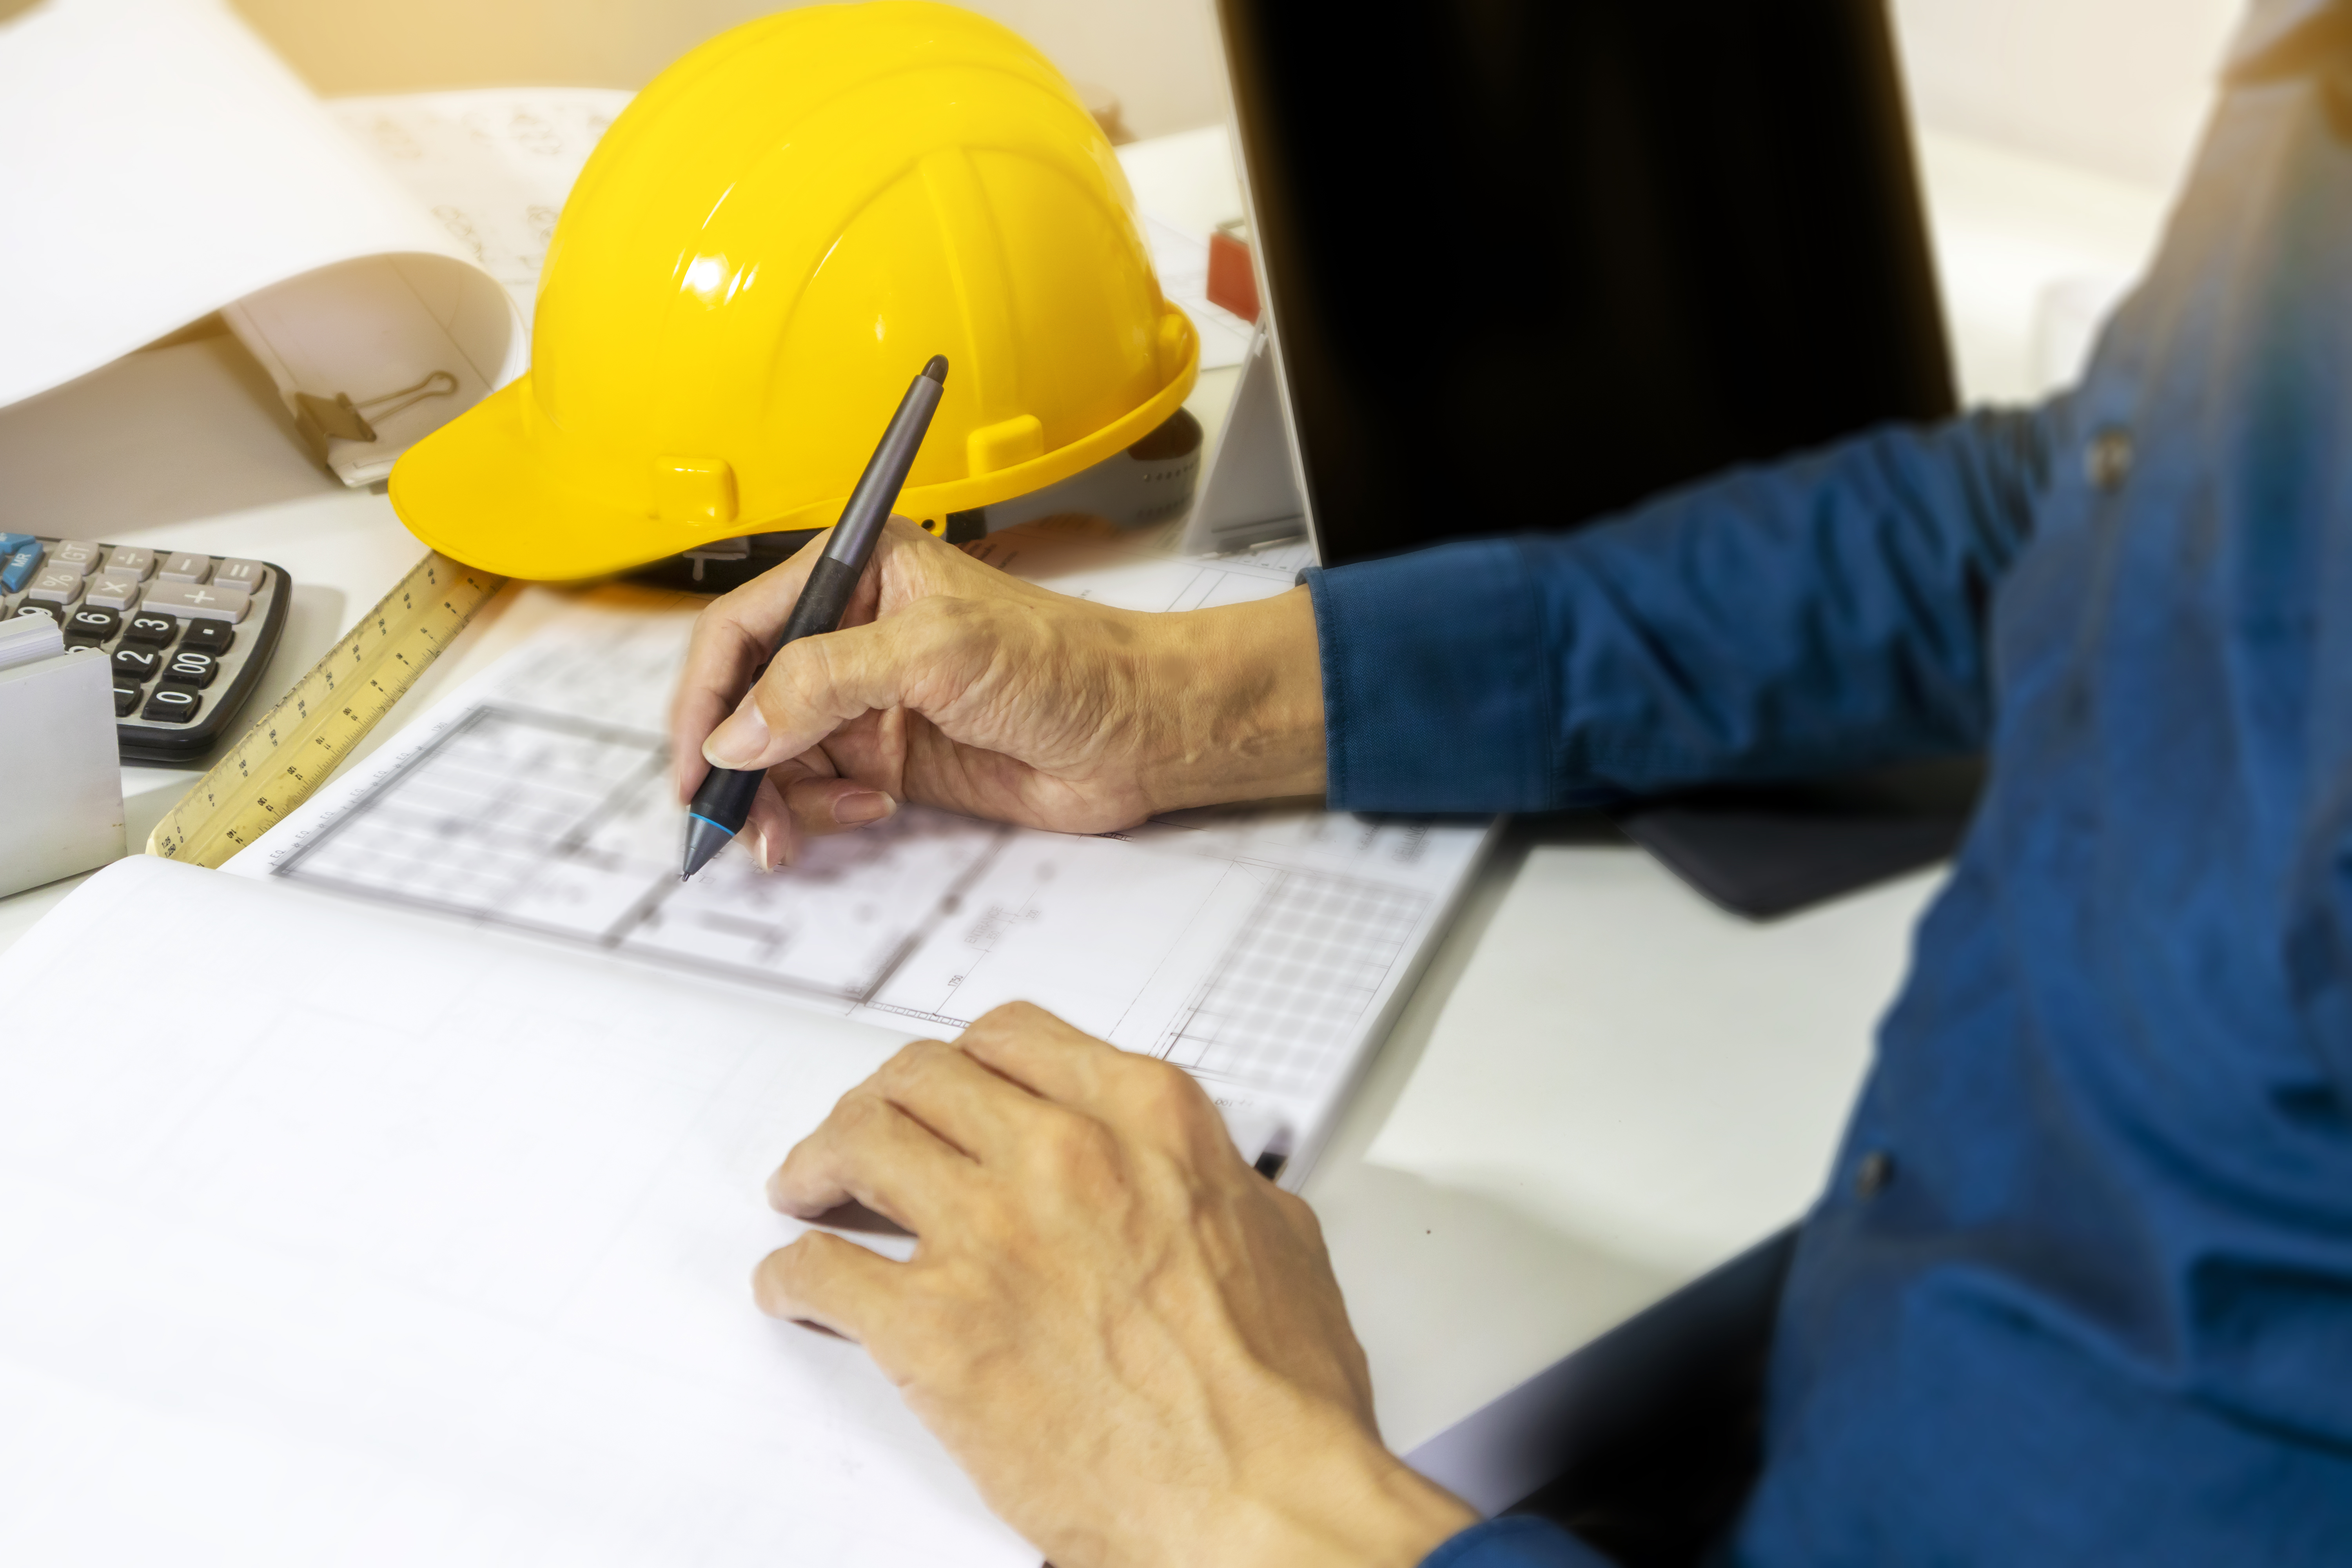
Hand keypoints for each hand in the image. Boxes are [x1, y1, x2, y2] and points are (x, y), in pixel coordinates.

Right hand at [669, 519, 1325, 868]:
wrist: (1137, 730)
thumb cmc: (1063, 663)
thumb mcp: (934, 654)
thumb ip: (825, 682)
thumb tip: (738, 730)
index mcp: (856, 572)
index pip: (741, 628)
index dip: (705, 696)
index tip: (694, 762)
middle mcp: (852, 631)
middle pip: (748, 699)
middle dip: (735, 764)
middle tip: (732, 824)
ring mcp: (870, 698)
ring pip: (778, 754)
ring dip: (777, 800)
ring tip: (794, 836)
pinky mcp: (892, 755)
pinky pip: (822, 788)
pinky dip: (825, 811)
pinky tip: (871, 809)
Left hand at [753, 1004, 1476, 1567]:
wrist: (1261, 1503)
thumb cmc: (1280, 1400)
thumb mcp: (1276, 1238)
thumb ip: (1212, 1182)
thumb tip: (1189, 1180)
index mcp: (1147, 1120)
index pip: (1012, 1040)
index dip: (960, 1064)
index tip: (940, 1088)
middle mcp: (1064, 1155)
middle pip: (922, 1080)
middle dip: (878, 1101)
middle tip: (859, 1137)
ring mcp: (992, 1234)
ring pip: (858, 1144)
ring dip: (818, 1164)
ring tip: (805, 1190)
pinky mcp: (935, 1328)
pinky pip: (822, 1270)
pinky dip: (793, 1275)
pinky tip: (795, 1288)